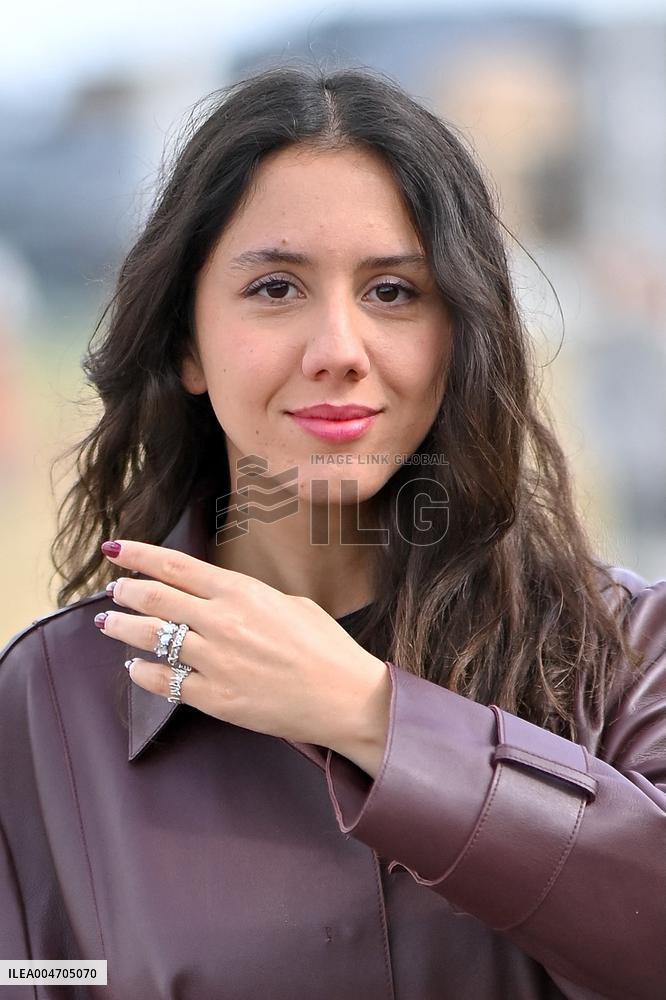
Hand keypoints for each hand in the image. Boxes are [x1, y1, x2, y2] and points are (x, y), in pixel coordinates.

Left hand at [96, 539, 390, 756]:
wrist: (344, 698)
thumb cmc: (327, 648)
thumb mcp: (291, 603)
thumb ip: (250, 598)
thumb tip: (222, 600)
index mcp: (241, 592)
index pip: (174, 566)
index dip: (138, 556)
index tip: (115, 550)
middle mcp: (221, 622)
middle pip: (155, 599)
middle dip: (126, 591)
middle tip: (114, 591)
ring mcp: (215, 661)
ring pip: (151, 639)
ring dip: (123, 628)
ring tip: (108, 623)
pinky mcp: (214, 698)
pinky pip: (164, 683)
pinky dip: (143, 672)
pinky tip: (135, 668)